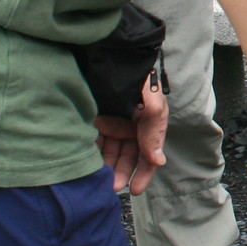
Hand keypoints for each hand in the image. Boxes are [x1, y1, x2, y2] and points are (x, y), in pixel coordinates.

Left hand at [94, 71, 167, 194]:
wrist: (112, 56)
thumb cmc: (138, 78)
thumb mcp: (153, 104)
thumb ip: (154, 132)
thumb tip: (158, 161)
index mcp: (148, 125)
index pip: (148, 155)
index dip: (144, 173)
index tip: (135, 189)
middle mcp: (130, 126)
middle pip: (127, 157)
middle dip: (121, 173)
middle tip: (113, 188)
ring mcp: (111, 123)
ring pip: (109, 152)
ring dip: (106, 167)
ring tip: (99, 180)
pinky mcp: (92, 120)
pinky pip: (92, 141)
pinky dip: (92, 154)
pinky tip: (88, 165)